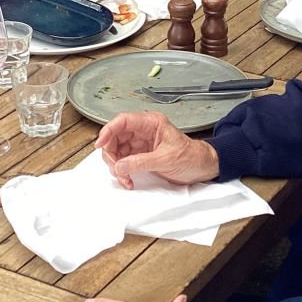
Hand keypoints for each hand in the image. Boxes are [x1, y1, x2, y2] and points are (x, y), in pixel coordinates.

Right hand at [94, 112, 218, 188]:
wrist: (202, 167)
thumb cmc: (191, 157)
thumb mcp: (166, 159)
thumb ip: (141, 162)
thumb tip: (119, 165)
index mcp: (151, 123)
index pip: (123, 121)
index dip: (108, 131)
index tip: (100, 144)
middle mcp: (143, 131)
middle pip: (116, 137)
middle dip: (112, 154)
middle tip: (116, 169)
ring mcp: (141, 143)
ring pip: (117, 150)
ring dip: (116, 166)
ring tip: (125, 178)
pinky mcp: (140, 155)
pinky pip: (123, 161)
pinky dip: (122, 171)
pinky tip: (128, 179)